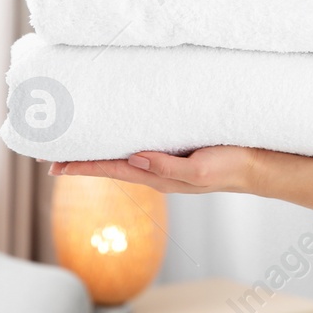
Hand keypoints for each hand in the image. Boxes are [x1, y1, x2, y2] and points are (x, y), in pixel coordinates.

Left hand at [47, 145, 262, 194]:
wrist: (258, 166)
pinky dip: (123, 142)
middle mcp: (157, 170)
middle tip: (54, 153)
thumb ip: (167, 167)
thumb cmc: (232, 167)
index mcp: (159, 177)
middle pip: (111, 164)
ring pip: (124, 156)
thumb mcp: (200, 169)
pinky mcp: (177, 149)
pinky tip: (118, 135)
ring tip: (78, 143)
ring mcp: (166, 161)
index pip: (111, 170)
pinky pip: (142, 146)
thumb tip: (133, 158)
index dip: (82, 167)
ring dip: (100, 151)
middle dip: (83, 160)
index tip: (55, 165)